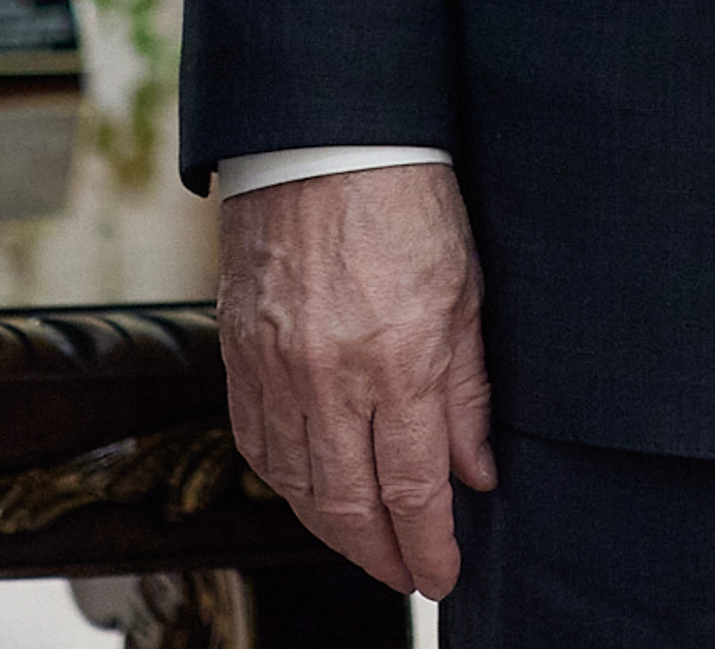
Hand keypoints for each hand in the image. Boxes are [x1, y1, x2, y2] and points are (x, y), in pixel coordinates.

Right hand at [217, 161, 494, 599]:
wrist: (323, 138)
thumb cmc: (408, 202)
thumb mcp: (465, 293)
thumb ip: (467, 393)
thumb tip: (476, 474)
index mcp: (399, 360)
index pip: (414, 490)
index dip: (429, 547)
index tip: (443, 575)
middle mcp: (331, 376)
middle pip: (350, 505)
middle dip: (382, 556)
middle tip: (406, 574)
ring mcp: (276, 368)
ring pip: (298, 485)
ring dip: (333, 529)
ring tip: (366, 544)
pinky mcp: (239, 353)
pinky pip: (257, 443)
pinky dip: (286, 482)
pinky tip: (311, 492)